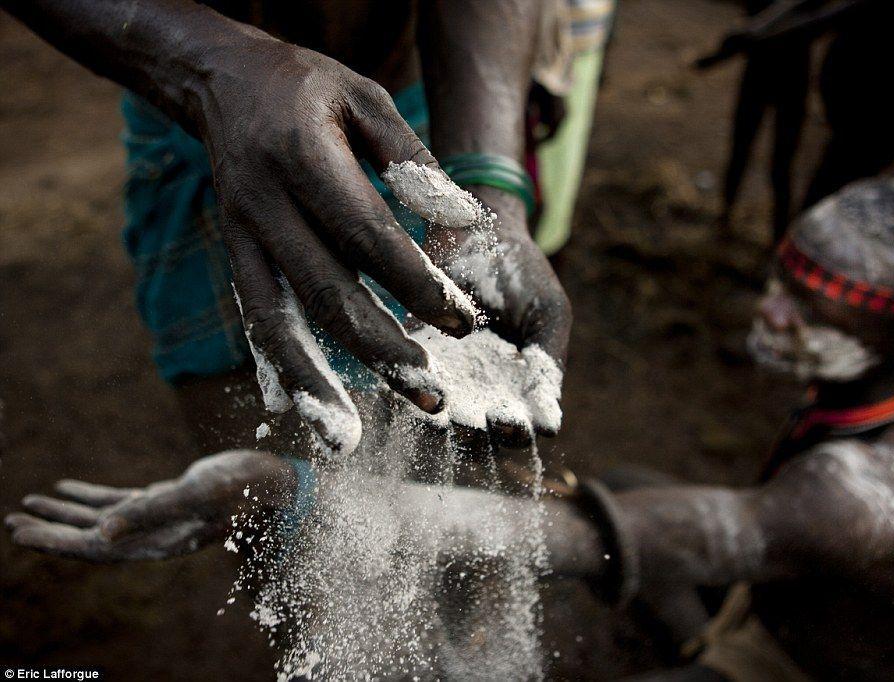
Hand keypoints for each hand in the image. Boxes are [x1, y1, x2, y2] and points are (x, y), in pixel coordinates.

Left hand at [5, 451, 292, 561]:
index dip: (58, 542)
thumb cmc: (240, 486)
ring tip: (30, 502)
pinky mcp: (165, 500)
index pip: (97, 548)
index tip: (22, 533)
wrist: (272, 479)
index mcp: (159, 541)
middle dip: (53, 529)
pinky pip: (119, 501)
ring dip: (67, 512)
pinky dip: (91, 496)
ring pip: (102, 519)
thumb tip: (104, 533)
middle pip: (92, 537)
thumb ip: (151, 512)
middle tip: (13, 521)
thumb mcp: (196, 493)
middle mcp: (154, 535)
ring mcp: (158, 518)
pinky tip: (68, 486)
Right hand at [194, 36, 479, 451]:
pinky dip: (277, 370)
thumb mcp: (365, 98)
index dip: (417, 286)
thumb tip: (465, 224)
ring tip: (349, 438)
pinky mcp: (233, 256)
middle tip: (430, 397)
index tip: (464, 324)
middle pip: (326, 294)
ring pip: (276, 323)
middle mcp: (264, 206)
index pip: (368, 237)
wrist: (222, 83)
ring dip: (316, 385)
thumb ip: (413, 159)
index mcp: (303, 159)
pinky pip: (253, 321)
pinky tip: (302, 411)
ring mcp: (241, 236)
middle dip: (380, 353)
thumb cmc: (308, 88)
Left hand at [424, 186, 571, 445]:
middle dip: (473, 436)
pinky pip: (403, 381)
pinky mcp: (408, 352)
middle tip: (469, 424)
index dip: (515, 434)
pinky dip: (402, 392)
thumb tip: (549, 427)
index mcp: (517, 391)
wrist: (476, 228)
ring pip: (437, 416)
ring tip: (439, 417)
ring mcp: (441, 375)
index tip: (511, 424)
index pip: (517, 430)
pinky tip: (405, 392)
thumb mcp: (548, 314)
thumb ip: (547, 366)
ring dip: (437, 423)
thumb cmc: (523, 273)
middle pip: (475, 435)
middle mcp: (478, 393)